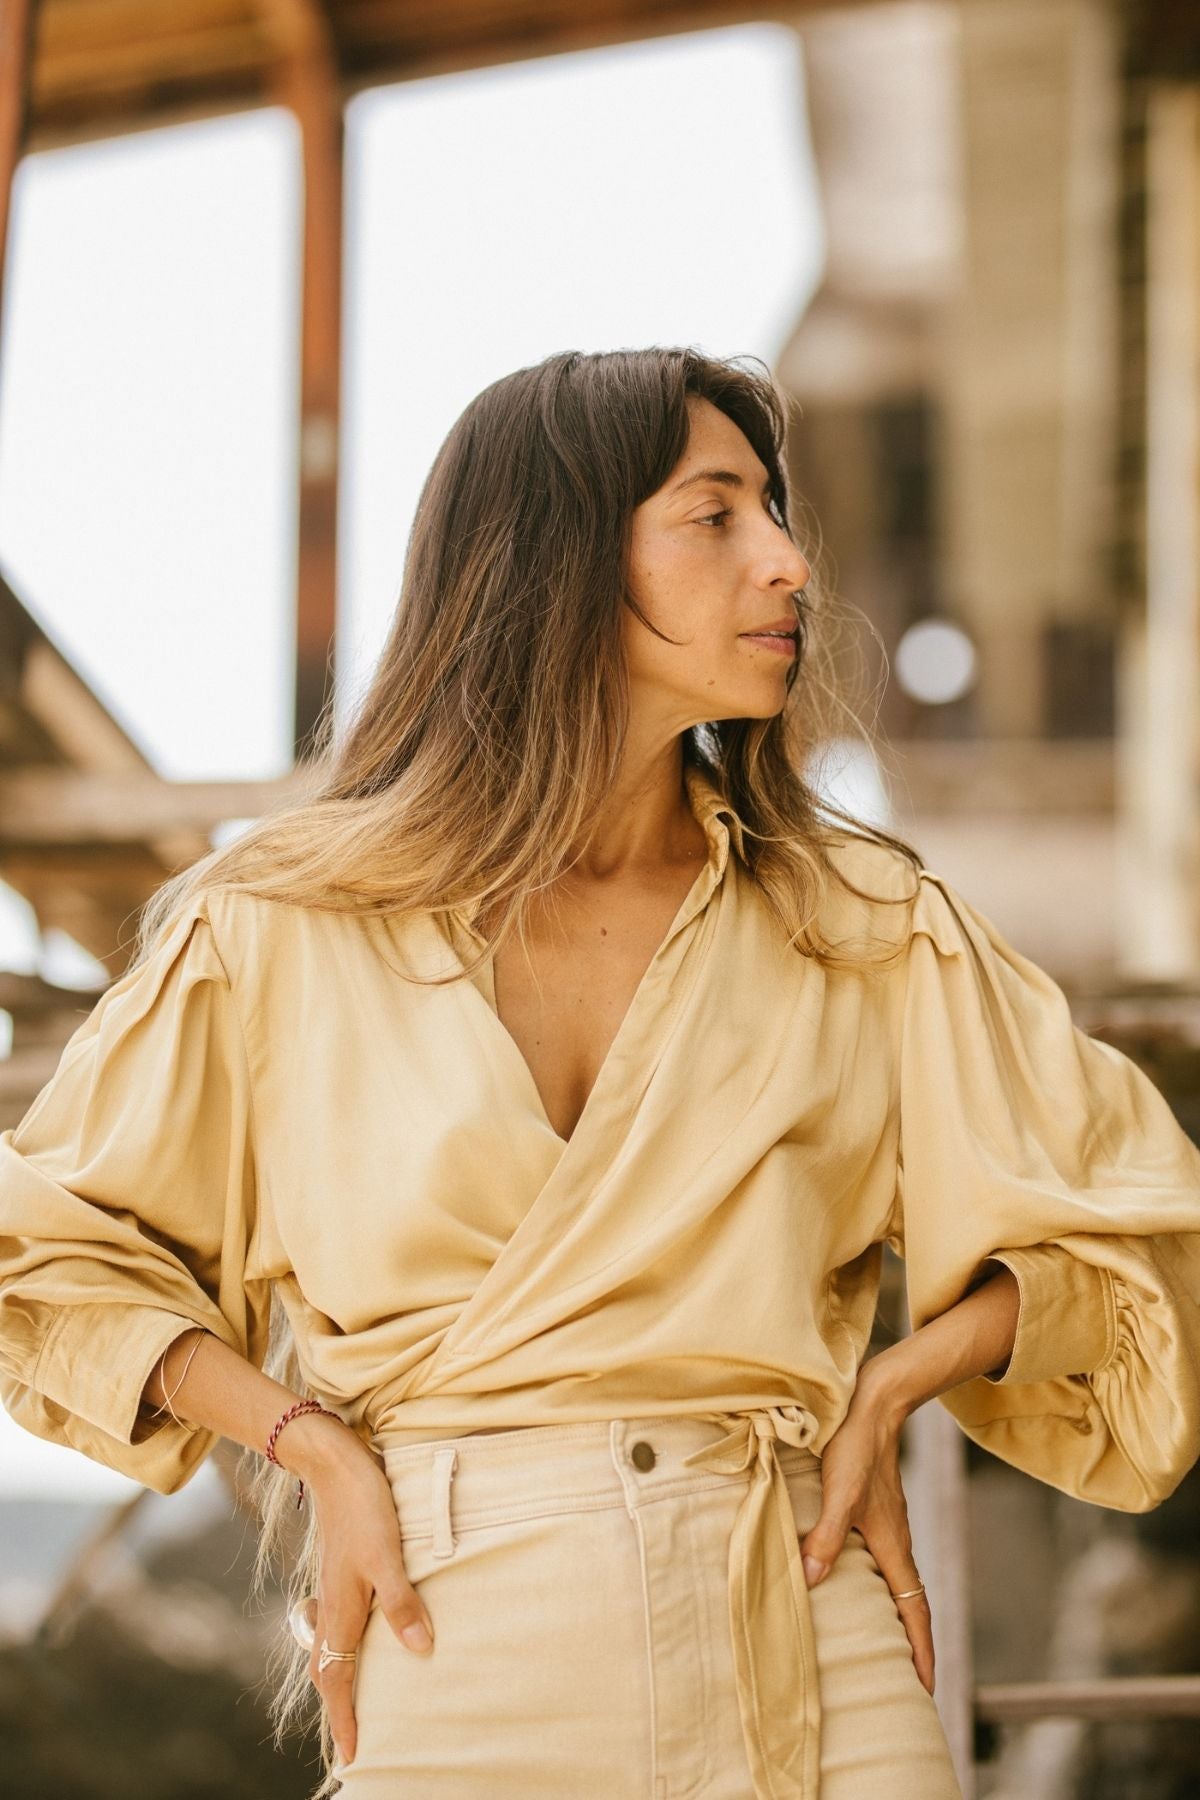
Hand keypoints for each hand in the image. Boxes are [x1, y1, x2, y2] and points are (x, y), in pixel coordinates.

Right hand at [300, 1439, 436, 1767]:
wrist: (333, 1463)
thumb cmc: (362, 1507)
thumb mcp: (387, 1555)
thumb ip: (402, 1603)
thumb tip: (420, 1651)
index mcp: (340, 1610)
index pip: (336, 1679)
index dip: (344, 1718)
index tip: (353, 1755)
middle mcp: (331, 1604)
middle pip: (327, 1669)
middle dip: (337, 1706)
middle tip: (351, 1736)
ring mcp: (333, 1586)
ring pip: (328, 1645)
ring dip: (338, 1675)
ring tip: (355, 1695)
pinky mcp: (340, 1569)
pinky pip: (335, 1622)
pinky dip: (343, 1643)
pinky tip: (362, 1633)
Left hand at [797, 1374, 933, 1695]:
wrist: (872, 1403)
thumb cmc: (856, 1447)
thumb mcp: (839, 1493)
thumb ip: (826, 1536)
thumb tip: (810, 1582)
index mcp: (892, 1544)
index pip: (914, 1609)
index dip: (920, 1650)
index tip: (926, 1689)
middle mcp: (894, 1540)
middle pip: (909, 1603)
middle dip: (910, 1643)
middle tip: (905, 1681)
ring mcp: (885, 1524)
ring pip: (895, 1580)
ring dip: (893, 1615)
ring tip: (879, 1643)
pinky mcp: (873, 1509)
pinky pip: (880, 1559)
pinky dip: (876, 1584)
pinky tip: (852, 1582)